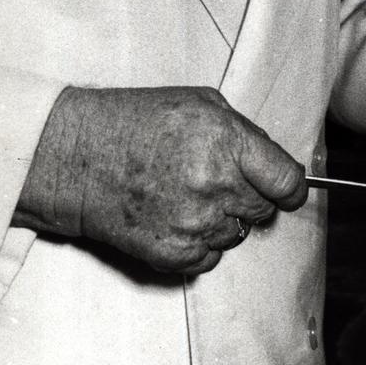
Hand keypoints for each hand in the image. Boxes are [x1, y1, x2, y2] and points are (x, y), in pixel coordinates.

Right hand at [15, 86, 306, 274]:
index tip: (286, 190)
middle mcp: (215, 185)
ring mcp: (194, 224)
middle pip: (263, 211)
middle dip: (248, 198)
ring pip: (236, 235)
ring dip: (220, 221)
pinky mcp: (172, 254)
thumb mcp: (199, 105)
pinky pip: (209, 259)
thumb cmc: (134, 123)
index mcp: (226, 143)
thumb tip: (273, 165)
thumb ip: (243, 136)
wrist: (75, 158)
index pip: (287, 182)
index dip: (290, 188)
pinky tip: (171, 217)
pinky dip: (197, 245)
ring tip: (183, 196)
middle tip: (216, 183)